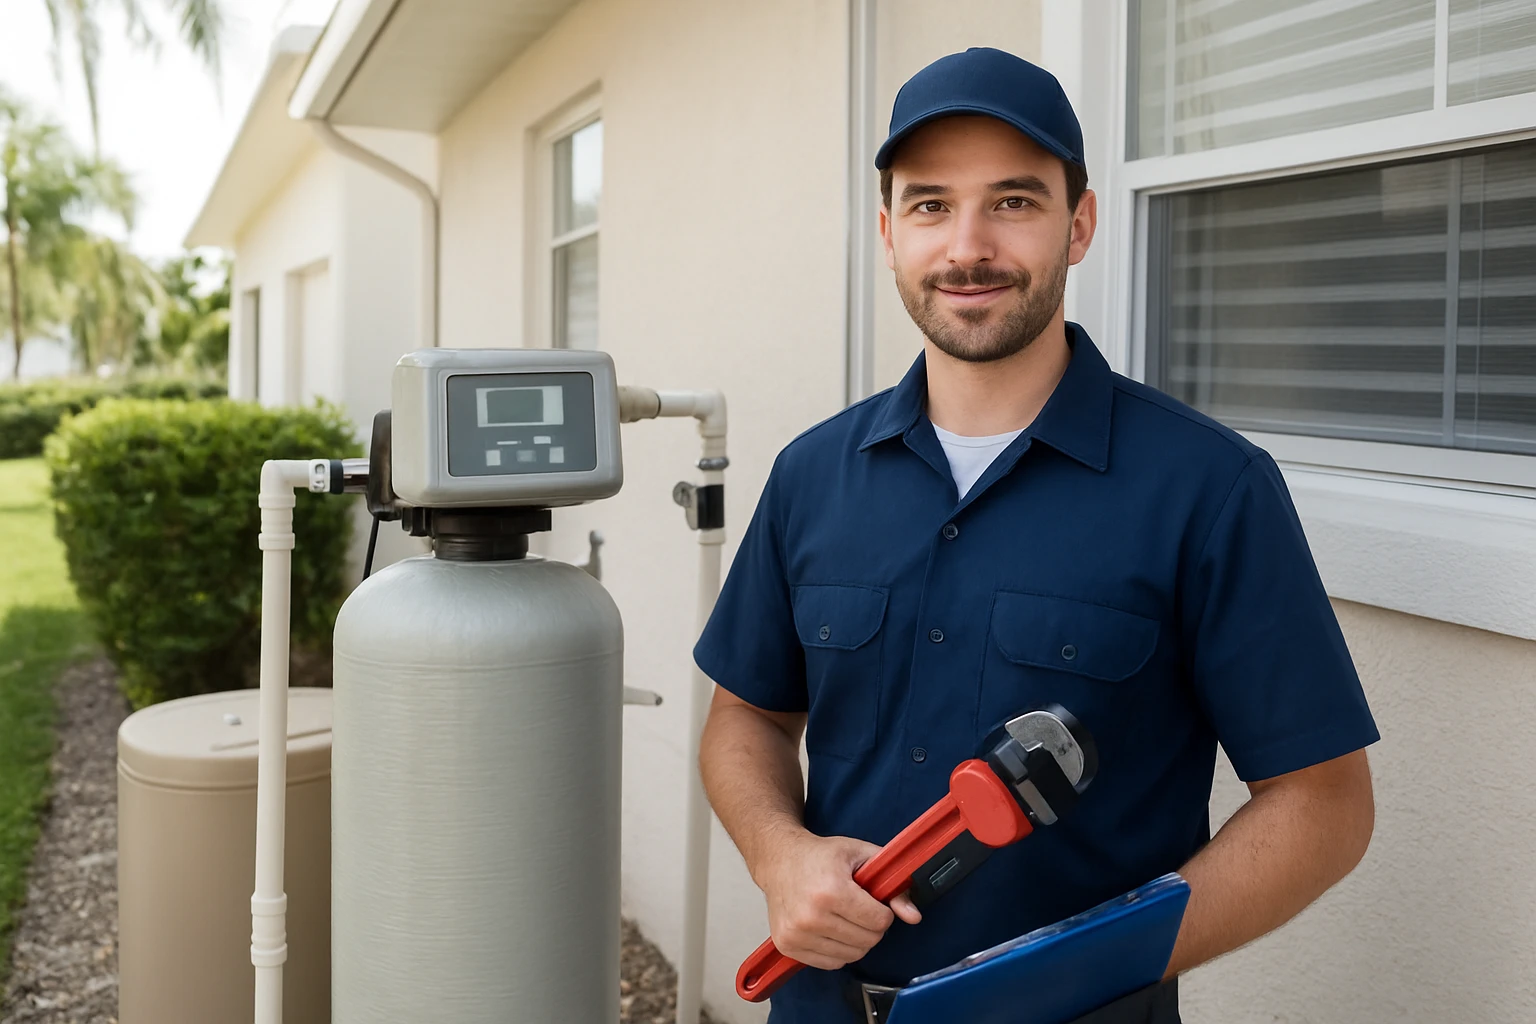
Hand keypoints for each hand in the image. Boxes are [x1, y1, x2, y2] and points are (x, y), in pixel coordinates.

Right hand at [754, 830, 922, 970]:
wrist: (779, 860)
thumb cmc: (820, 856)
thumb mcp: (861, 856)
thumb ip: (893, 885)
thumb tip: (913, 916)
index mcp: (831, 891)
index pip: (879, 921)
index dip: (883, 911)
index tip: (873, 900)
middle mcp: (811, 916)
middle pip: (867, 941)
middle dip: (871, 926)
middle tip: (859, 908)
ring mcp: (797, 934)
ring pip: (851, 956)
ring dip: (855, 940)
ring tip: (844, 917)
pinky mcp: (788, 946)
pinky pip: (831, 963)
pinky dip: (838, 950)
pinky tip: (830, 928)